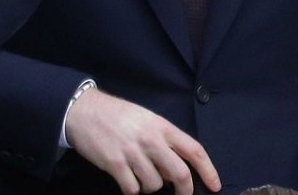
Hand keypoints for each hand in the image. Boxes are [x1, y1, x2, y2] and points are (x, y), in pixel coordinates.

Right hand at [65, 89, 219, 194]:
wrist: (82, 110)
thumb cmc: (116, 114)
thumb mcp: (144, 119)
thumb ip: (162, 142)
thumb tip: (174, 171)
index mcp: (160, 126)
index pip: (194, 149)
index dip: (208, 170)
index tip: (215, 185)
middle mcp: (149, 139)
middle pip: (180, 173)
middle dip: (184, 190)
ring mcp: (132, 152)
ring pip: (154, 185)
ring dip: (149, 186)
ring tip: (138, 173)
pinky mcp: (115, 163)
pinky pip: (132, 189)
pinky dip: (131, 189)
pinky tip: (124, 177)